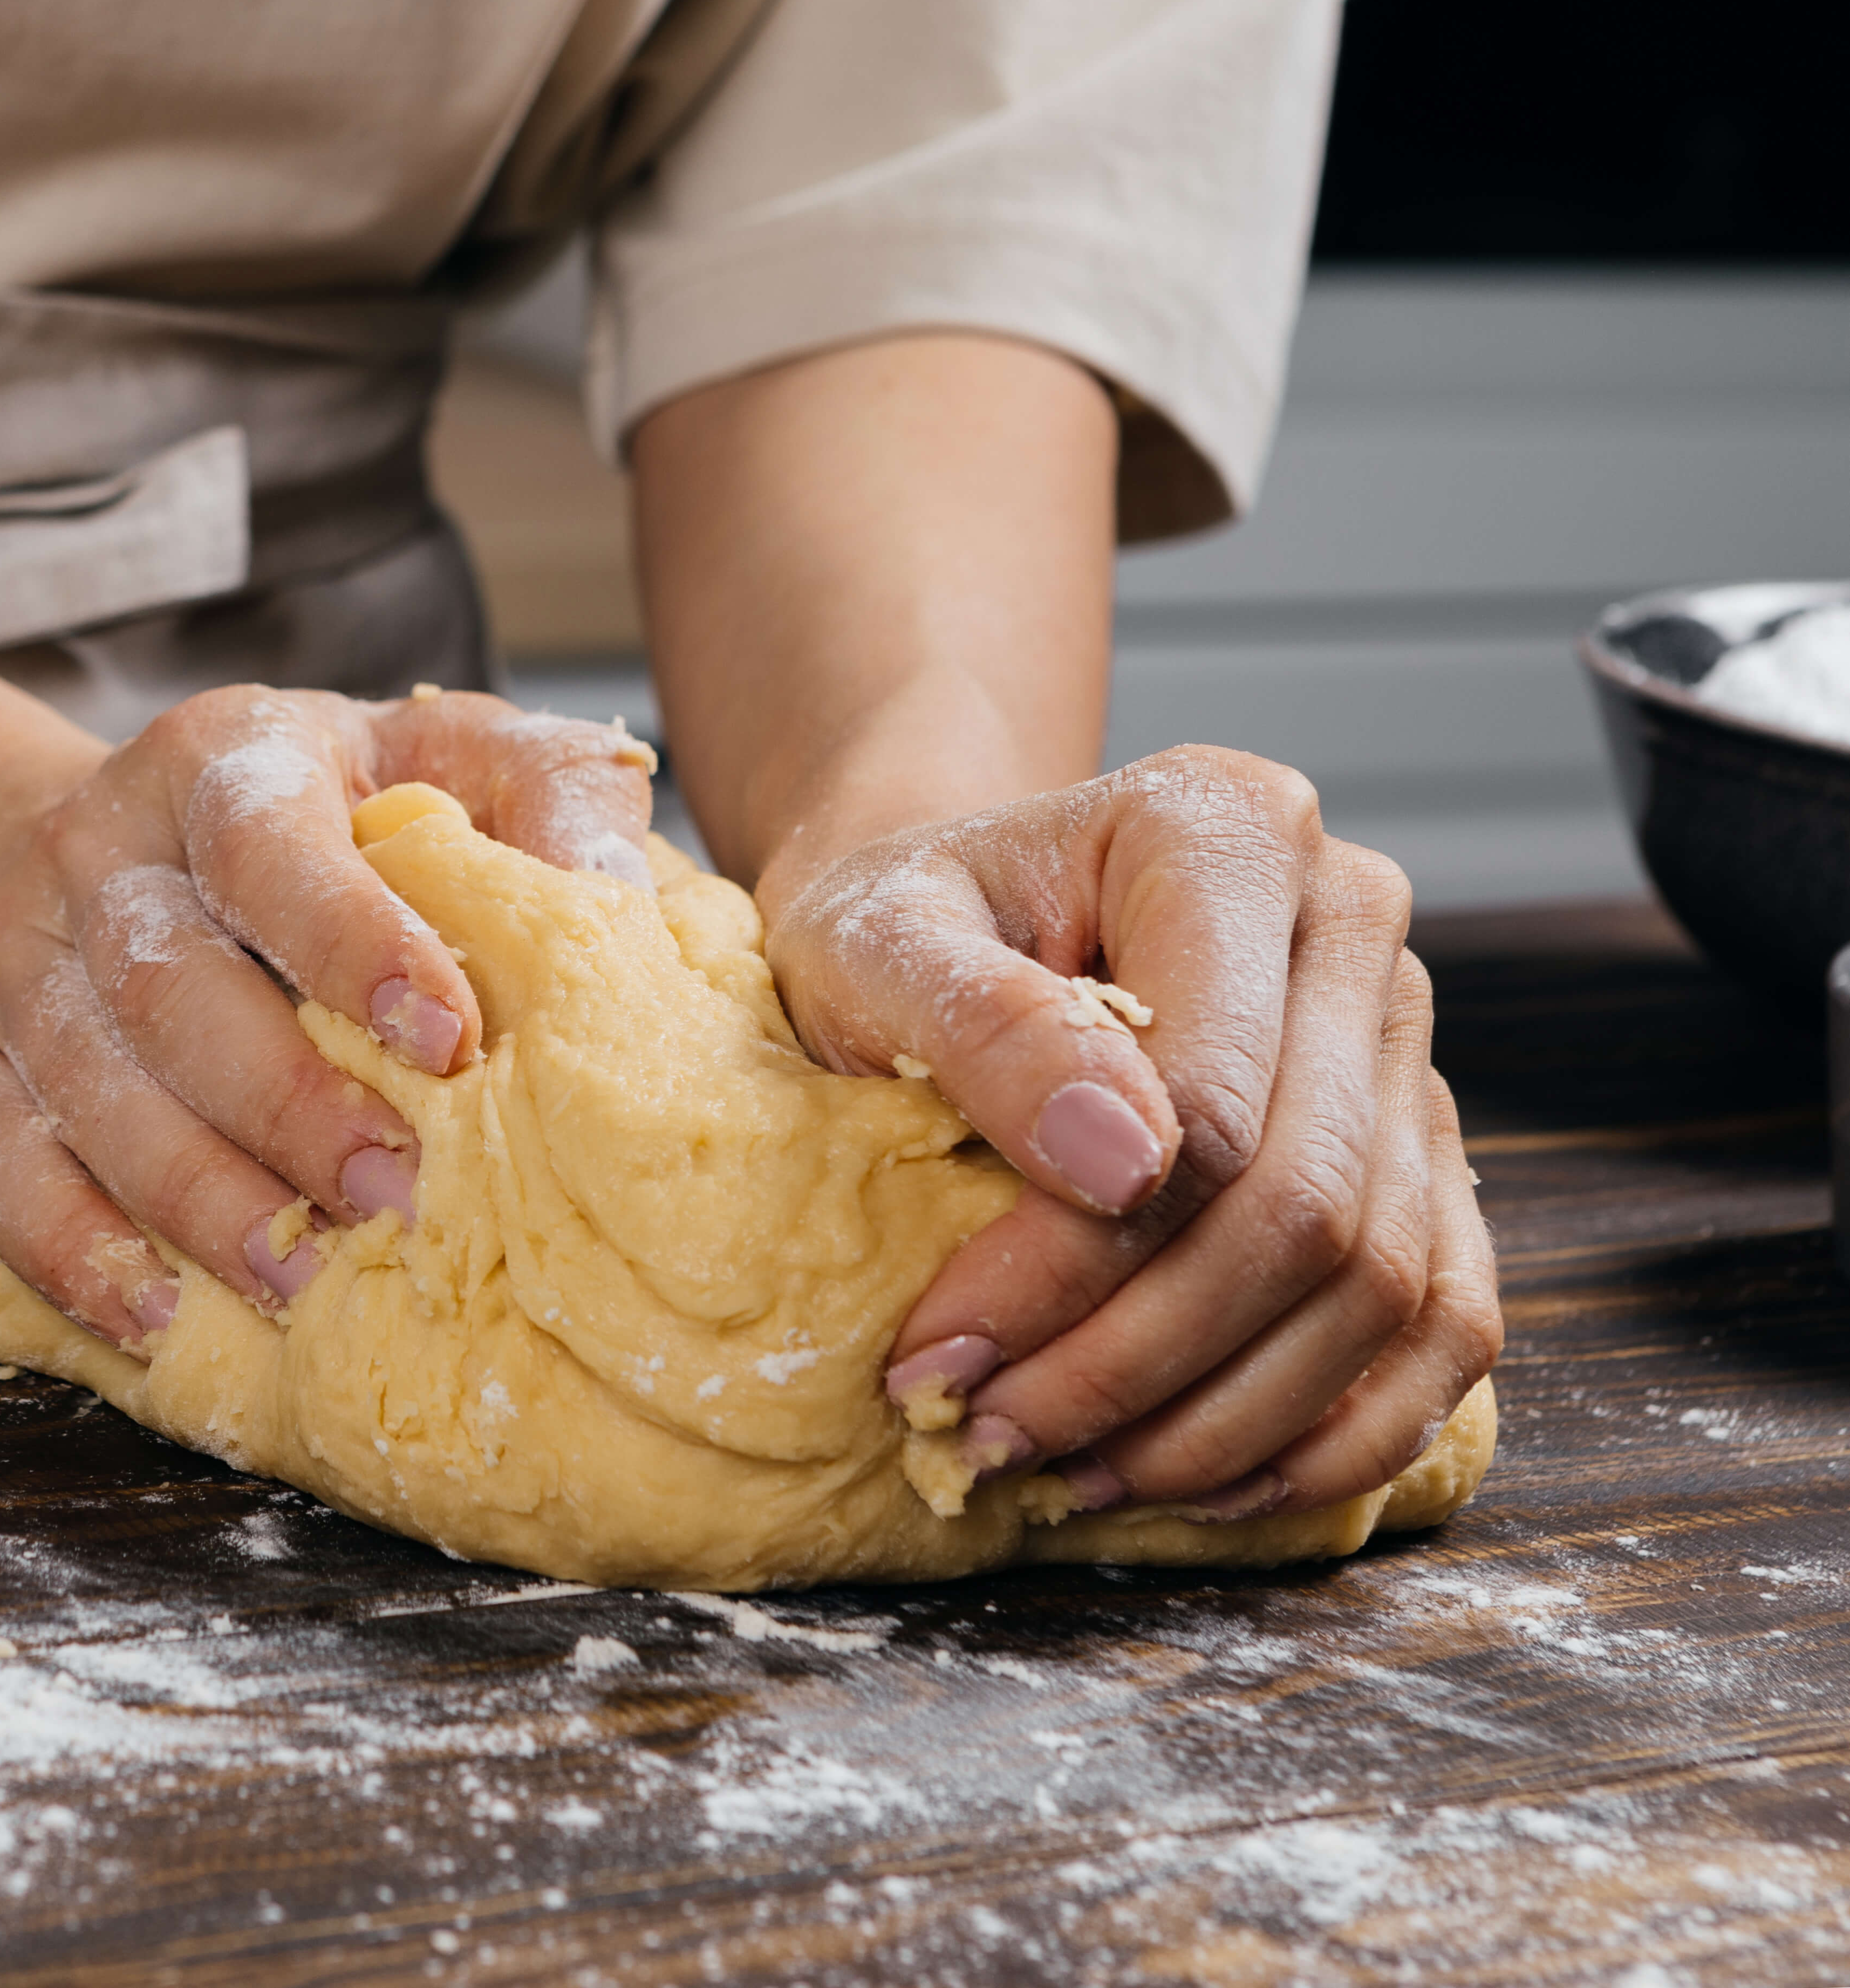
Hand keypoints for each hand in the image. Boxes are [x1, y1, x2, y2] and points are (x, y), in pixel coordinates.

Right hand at [0, 687, 654, 1348]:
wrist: (102, 842)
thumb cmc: (320, 824)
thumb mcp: (437, 762)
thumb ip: (539, 794)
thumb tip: (619, 888)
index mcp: (219, 757)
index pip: (268, 842)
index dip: (351, 938)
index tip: (448, 1035)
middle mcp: (92, 843)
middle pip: (169, 983)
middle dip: (286, 1106)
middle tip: (394, 1199)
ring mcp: (5, 949)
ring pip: (82, 1084)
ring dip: (192, 1194)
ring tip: (294, 1277)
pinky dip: (62, 1242)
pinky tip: (150, 1312)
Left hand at [768, 746, 1501, 1516]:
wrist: (945, 923)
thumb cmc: (900, 928)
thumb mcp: (871, 940)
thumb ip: (980, 1022)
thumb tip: (1120, 1160)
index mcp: (1229, 832)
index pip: (1210, 1103)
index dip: (1076, 1262)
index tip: (944, 1353)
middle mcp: (1350, 923)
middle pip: (1304, 1209)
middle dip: (1137, 1363)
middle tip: (991, 1440)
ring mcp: (1406, 1040)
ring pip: (1383, 1287)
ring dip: (1227, 1421)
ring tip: (1071, 1474)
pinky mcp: (1423, 1150)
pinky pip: (1447, 1324)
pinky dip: (1337, 1434)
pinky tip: (1206, 1485)